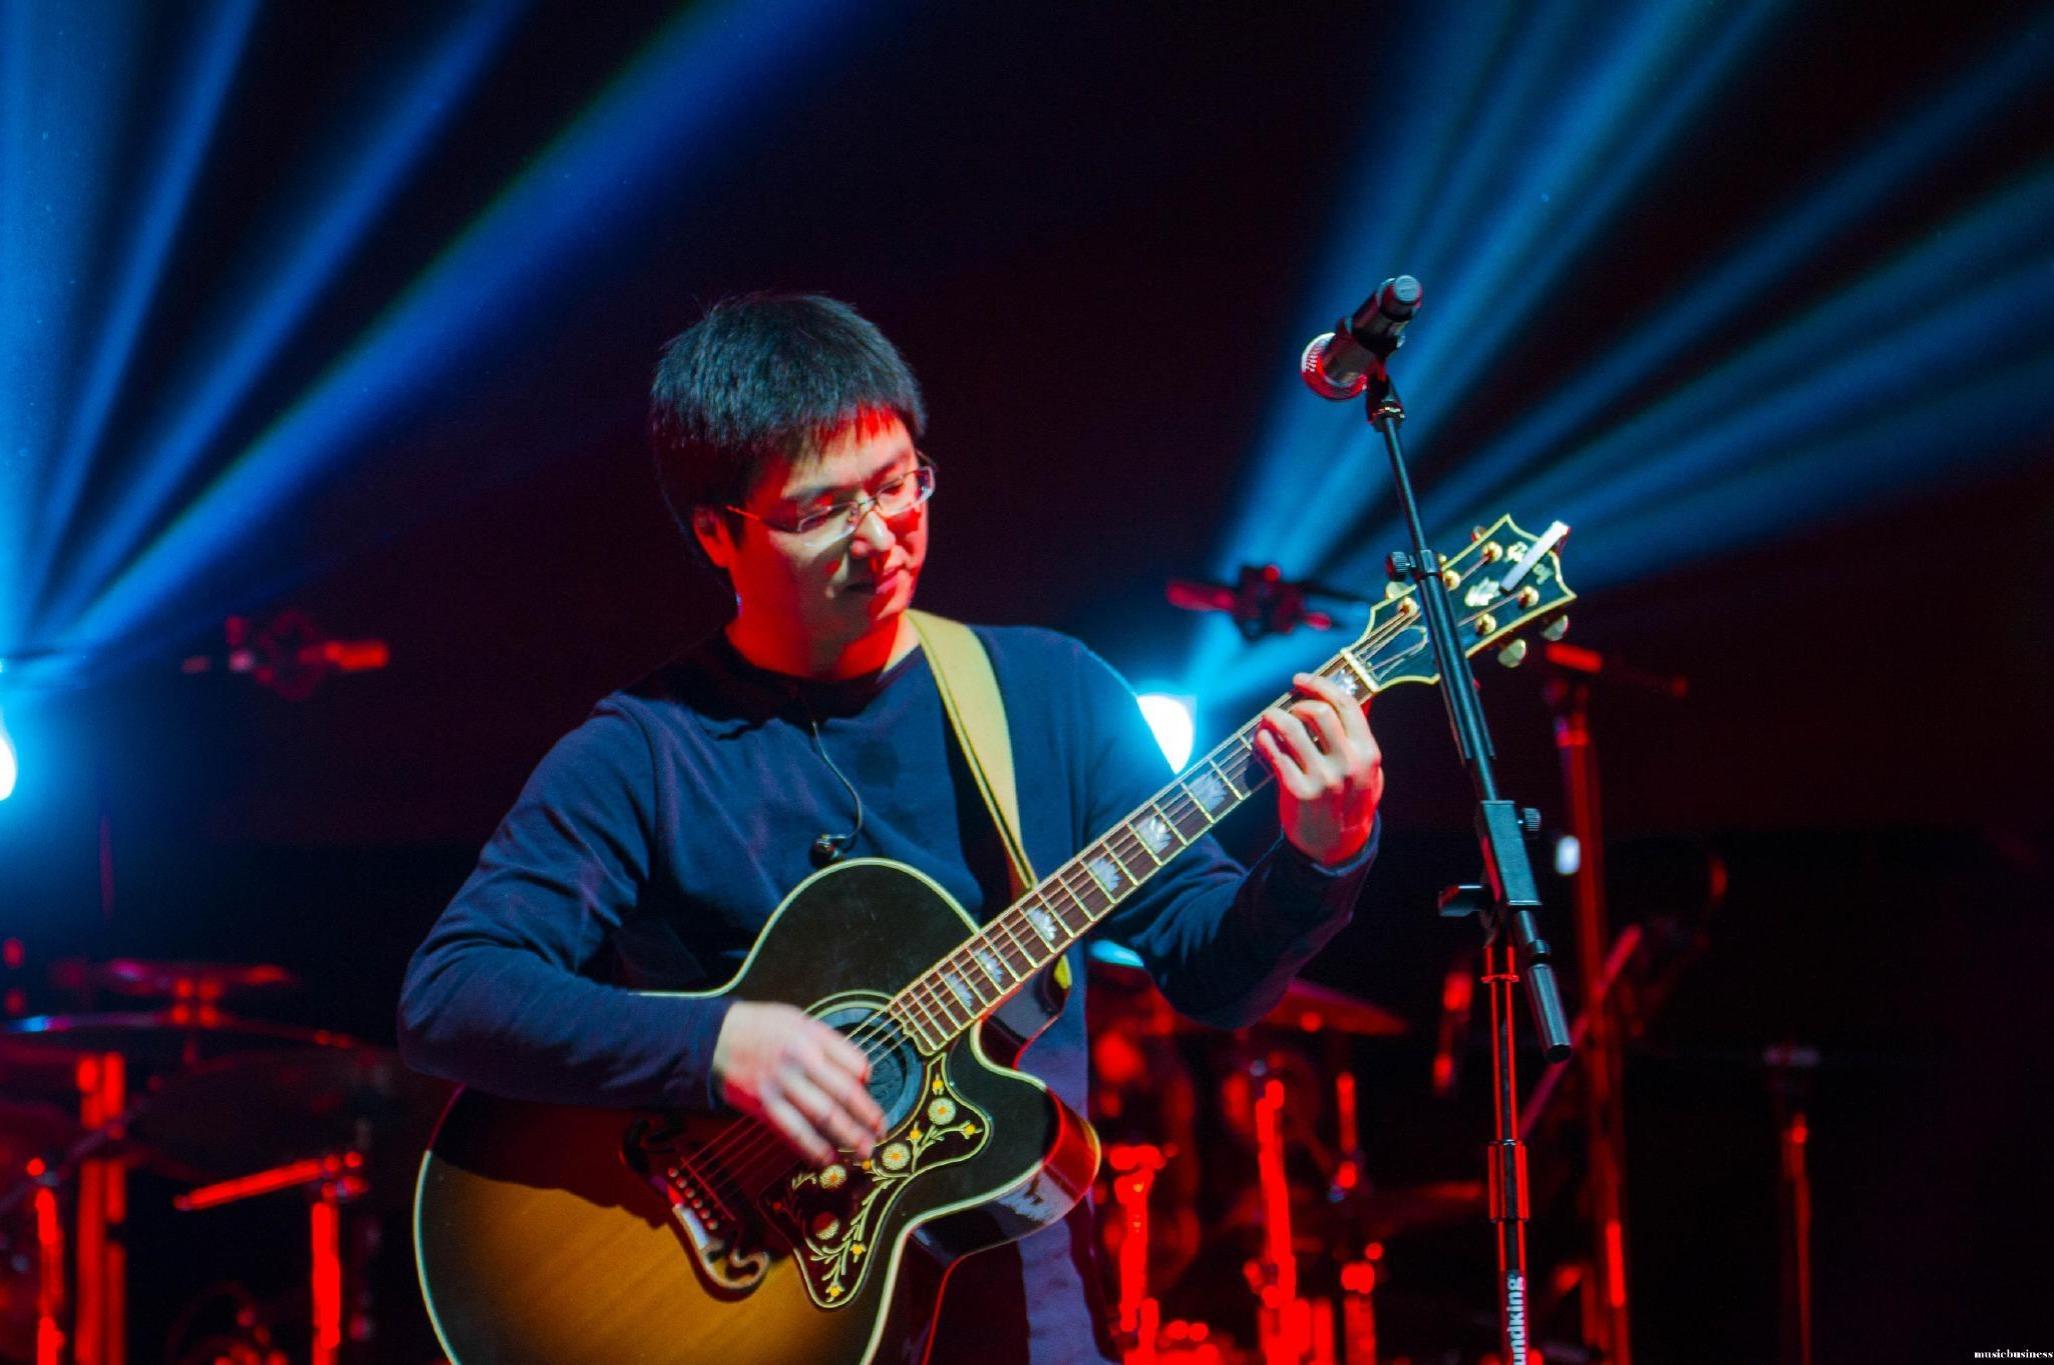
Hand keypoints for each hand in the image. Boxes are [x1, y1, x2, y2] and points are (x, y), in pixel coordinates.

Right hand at [712, 1000, 886, 1166]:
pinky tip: (827, 1159)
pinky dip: (813, 1148)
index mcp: (813, 1035)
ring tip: (864, 1152)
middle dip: (867, 1117)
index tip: (870, 1090)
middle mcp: (801, 1060)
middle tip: (881, 1133)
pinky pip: (794, 1131)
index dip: (867, 1079)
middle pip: (844, 1093)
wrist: (715, 1038)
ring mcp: (782, 1084)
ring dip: (847, 1137)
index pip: (854, 1062)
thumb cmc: (760, 1027)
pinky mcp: (765, 1104)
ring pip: (823, 1116)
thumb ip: (827, 1042)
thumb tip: (858, 1072)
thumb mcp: (796, 1018)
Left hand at [1254, 671, 1383, 866]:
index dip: (1321, 684)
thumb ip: (1361, 737)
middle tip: (1287, 707)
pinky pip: (1275, 753)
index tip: (1301, 679)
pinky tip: (1262, 738)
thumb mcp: (1369, 772)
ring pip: (1292, 728)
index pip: (1347, 704)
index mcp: (1368, 753)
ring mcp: (1322, 778)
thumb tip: (1351, 698)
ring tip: (1269, 719)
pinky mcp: (1298, 791)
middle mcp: (1348, 763)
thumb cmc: (1350, 803)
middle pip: (1318, 712)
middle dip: (1297, 702)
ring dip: (1274, 717)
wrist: (1335, 846)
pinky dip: (1264, 739)